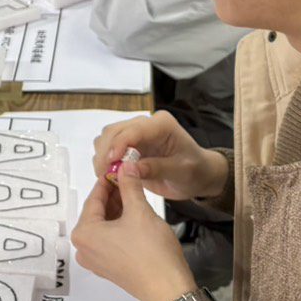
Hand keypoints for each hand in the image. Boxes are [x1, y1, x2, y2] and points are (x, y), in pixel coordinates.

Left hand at [72, 160, 198, 300]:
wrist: (169, 290)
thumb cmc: (151, 249)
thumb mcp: (140, 212)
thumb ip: (129, 186)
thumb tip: (126, 165)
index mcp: (83, 233)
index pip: (94, 198)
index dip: (108, 180)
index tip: (119, 167)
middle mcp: (83, 248)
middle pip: (96, 213)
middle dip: (113, 196)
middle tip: (129, 179)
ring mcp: (94, 261)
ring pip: (103, 227)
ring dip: (117, 211)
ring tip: (134, 195)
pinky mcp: (107, 269)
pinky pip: (108, 241)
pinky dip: (118, 227)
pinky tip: (133, 217)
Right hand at [89, 111, 229, 201]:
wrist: (197, 175)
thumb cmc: (195, 170)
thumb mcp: (181, 171)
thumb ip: (157, 168)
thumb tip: (129, 169)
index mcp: (162, 124)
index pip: (133, 130)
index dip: (119, 144)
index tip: (111, 162)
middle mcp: (145, 125)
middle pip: (114, 131)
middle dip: (106, 152)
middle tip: (105, 175)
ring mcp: (134, 134)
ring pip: (106, 138)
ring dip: (102, 156)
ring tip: (107, 176)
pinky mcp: (127, 146)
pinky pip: (107, 148)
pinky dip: (104, 161)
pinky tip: (110, 175)